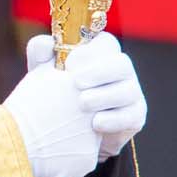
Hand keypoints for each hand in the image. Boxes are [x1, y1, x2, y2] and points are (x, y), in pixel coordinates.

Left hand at [28, 31, 146, 158]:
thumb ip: (40, 55)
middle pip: (121, 63)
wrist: (68, 134)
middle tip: (76, 81)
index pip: (105, 42)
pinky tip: (95, 124)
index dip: (89, 50)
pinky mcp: (135, 116)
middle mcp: (121, 71)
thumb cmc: (57, 95)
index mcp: (102, 55)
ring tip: (82, 103)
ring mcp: (131, 93)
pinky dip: (113, 119)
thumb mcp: (43, 74)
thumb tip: (47, 44)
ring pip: (128, 90)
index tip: (68, 63)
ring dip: (105, 96)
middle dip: (99, 71)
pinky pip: (131, 115)